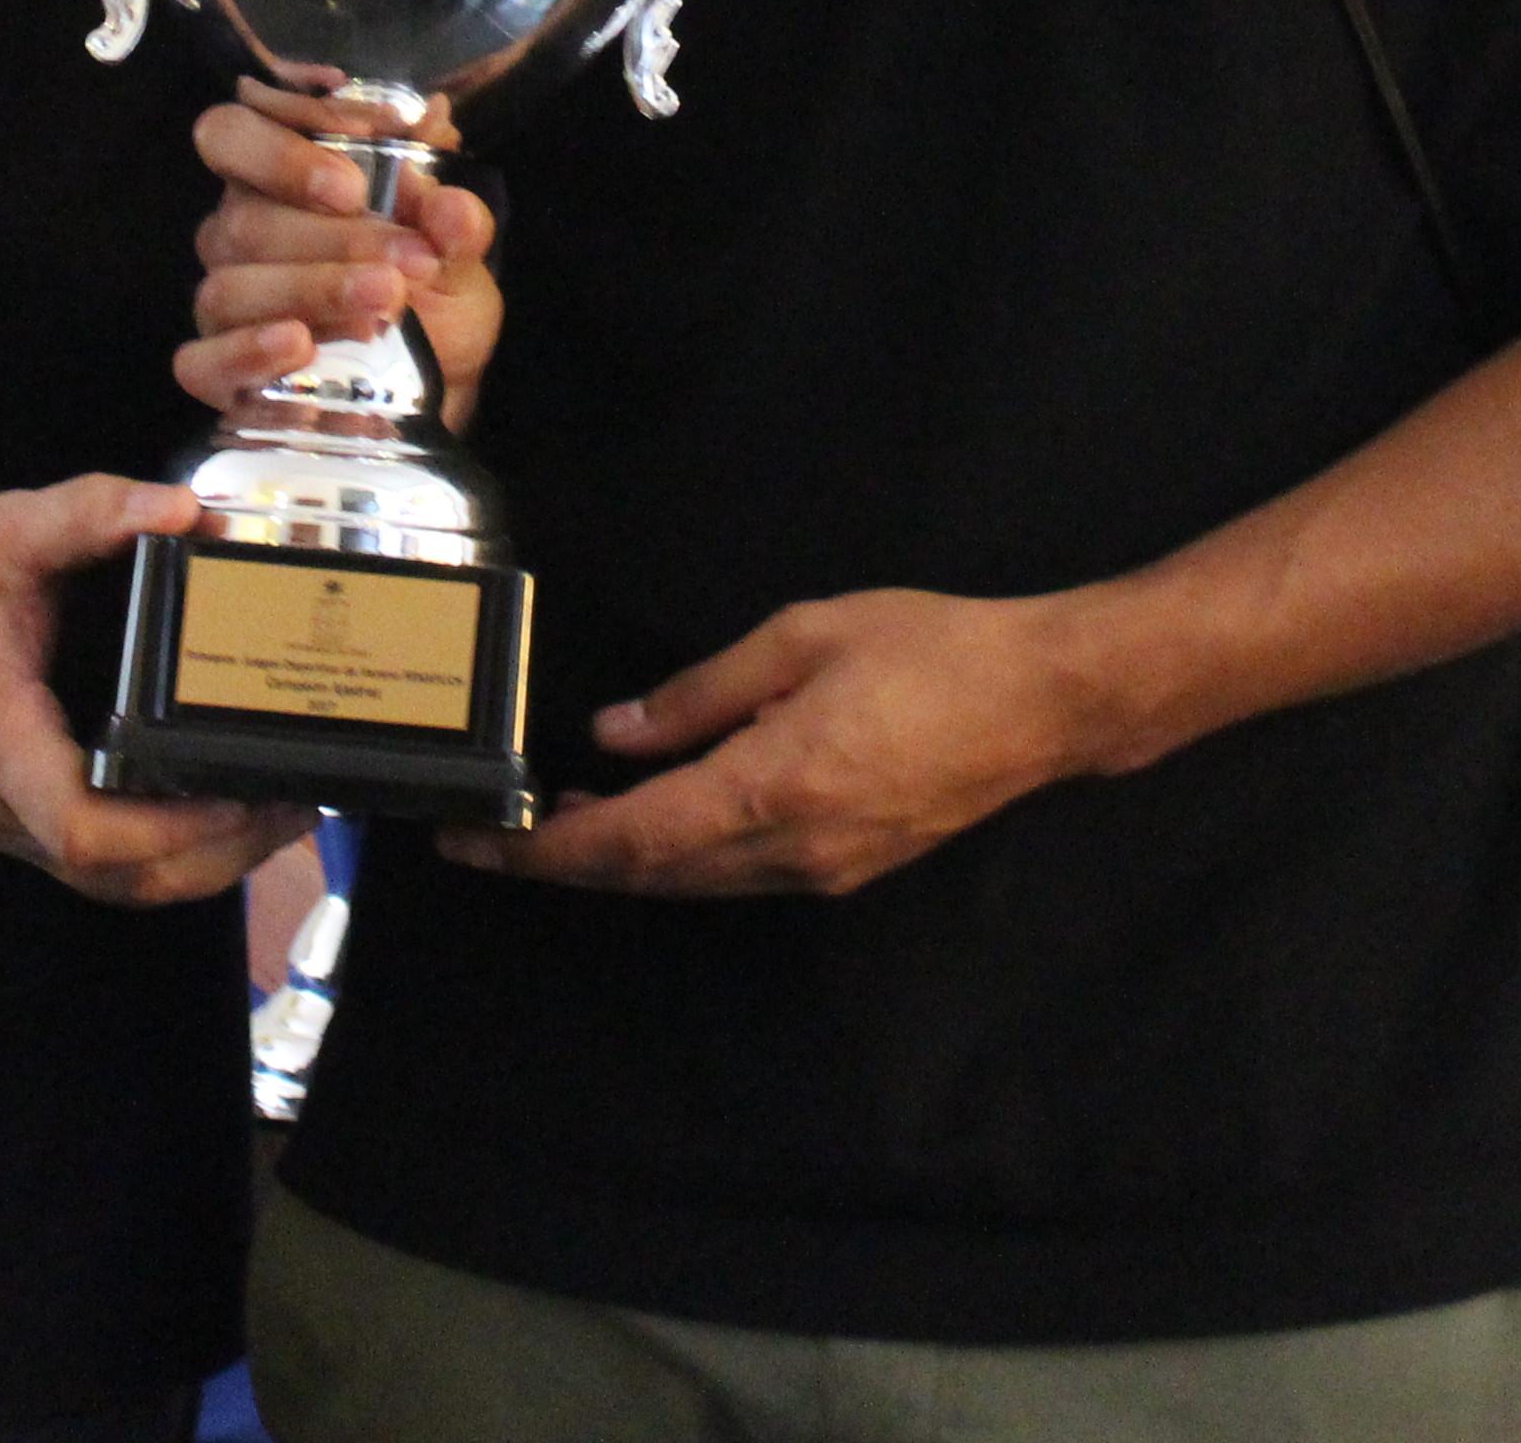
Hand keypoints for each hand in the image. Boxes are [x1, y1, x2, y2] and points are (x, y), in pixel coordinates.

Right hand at [0, 474, 299, 906]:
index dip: (174, 831)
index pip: (86, 832)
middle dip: (223, 855)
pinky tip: (207, 807)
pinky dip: (160, 854)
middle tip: (299, 802)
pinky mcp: (3, 819)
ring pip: (111, 886)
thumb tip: (184, 511)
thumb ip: (93, 513)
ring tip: (272, 809)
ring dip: (199, 864)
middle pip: (123, 881)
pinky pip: (93, 865)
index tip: (245, 793)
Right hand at [185, 81, 503, 421]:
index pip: (230, 133)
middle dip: (336, 237)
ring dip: (311, 289)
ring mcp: (224, 305)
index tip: (357, 181)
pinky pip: (200, 362)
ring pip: (230, 286)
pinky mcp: (218, 374)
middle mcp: (238, 235)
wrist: (440, 386)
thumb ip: (452, 212)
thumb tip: (442, 159)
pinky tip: (299, 346)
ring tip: (385, 301)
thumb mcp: (458, 254)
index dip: (279, 149)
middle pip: (247, 219)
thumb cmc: (433, 299)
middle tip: (413, 258)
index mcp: (279, 181)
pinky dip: (246, 353)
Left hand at [445, 588, 1106, 898]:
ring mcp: (821, 870)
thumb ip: (702, 694)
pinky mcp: (844, 866)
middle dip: (562, 860)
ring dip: (617, 858)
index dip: (542, 850)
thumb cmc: (931, 650)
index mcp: (772, 789)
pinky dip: (675, 852)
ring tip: (557, 814)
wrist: (1045, 701)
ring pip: (689, 881)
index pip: (629, 842)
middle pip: (648, 876)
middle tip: (492, 829)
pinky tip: (651, 811)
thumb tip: (613, 736)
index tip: (476, 842)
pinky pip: (734, 873)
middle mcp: (790, 851)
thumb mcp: (803, 638)